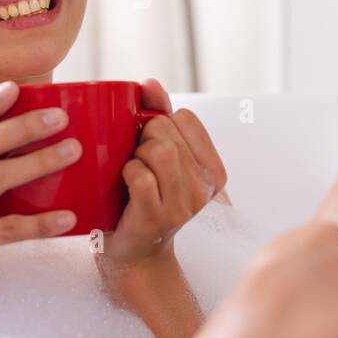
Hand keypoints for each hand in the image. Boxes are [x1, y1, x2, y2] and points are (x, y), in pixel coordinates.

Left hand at [95, 78, 230, 276]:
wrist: (133, 254)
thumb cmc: (141, 200)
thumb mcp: (156, 156)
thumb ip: (158, 116)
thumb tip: (150, 83)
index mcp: (212, 171)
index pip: (185, 118)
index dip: (160, 123)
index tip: (152, 144)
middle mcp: (204, 188)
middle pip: (166, 130)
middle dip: (142, 138)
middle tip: (137, 162)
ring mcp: (183, 205)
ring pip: (156, 150)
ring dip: (134, 156)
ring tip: (132, 174)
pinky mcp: (157, 217)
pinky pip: (139, 175)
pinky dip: (126, 174)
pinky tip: (125, 187)